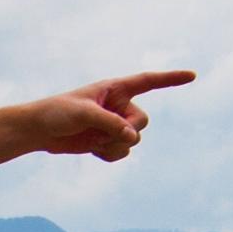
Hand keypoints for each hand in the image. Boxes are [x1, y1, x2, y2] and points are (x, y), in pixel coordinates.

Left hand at [24, 70, 192, 163]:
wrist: (39, 130)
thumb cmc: (58, 112)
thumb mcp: (84, 113)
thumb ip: (111, 123)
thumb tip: (133, 138)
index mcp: (116, 88)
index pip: (149, 81)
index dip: (171, 79)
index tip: (192, 76)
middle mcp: (119, 106)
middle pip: (142, 122)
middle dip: (126, 131)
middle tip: (102, 131)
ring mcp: (114, 125)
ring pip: (133, 142)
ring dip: (112, 146)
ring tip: (90, 140)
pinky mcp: (107, 142)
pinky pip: (121, 154)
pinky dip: (108, 155)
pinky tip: (91, 149)